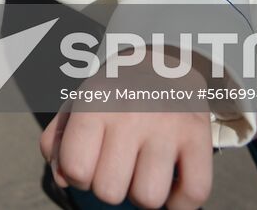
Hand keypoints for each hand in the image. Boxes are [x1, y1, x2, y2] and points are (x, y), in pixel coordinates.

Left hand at [41, 73, 212, 207]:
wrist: (164, 61)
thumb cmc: (114, 93)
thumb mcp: (77, 104)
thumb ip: (57, 142)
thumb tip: (64, 178)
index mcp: (95, 103)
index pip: (76, 169)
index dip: (79, 176)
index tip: (90, 162)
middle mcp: (131, 113)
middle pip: (110, 191)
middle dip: (110, 187)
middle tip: (118, 166)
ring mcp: (167, 125)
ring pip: (149, 198)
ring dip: (143, 195)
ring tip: (142, 173)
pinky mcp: (199, 135)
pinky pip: (194, 193)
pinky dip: (181, 203)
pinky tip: (170, 185)